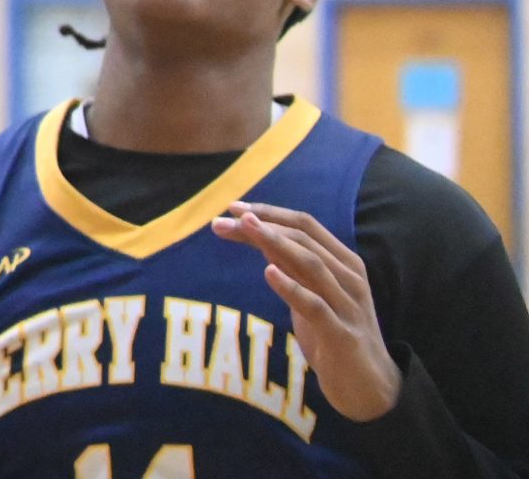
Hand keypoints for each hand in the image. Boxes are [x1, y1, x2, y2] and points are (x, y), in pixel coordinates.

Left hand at [212, 201, 402, 419]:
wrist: (370, 388)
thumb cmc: (335, 334)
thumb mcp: (311, 294)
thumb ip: (291, 266)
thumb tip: (257, 234)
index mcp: (344, 264)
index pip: (306, 225)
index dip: (270, 212)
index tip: (233, 206)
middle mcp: (350, 279)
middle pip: (304, 239)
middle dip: (263, 224)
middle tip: (225, 217)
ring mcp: (349, 306)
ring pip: (313, 265)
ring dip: (275, 243)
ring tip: (245, 228)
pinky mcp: (343, 335)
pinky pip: (316, 306)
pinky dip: (292, 287)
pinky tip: (268, 272)